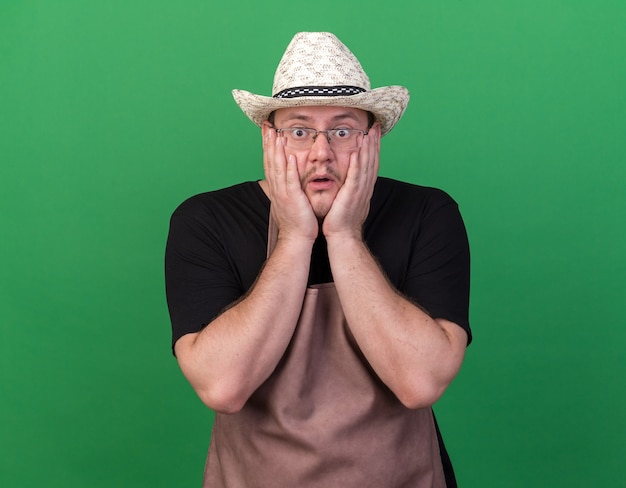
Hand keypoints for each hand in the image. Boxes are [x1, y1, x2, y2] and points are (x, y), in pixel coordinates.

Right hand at [263, 128, 318, 242]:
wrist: (297, 238)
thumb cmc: (297, 220)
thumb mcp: (290, 199)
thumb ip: (288, 185)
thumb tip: (289, 175)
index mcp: (277, 187)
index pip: (270, 162)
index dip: (267, 146)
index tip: (267, 131)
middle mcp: (277, 188)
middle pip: (270, 161)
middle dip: (268, 143)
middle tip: (267, 126)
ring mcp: (284, 193)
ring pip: (278, 168)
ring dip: (276, 151)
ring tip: (275, 135)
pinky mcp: (293, 199)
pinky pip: (290, 181)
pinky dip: (289, 168)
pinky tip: (289, 156)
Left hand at [322, 129, 379, 239]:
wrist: (343, 236)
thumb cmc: (341, 220)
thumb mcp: (348, 200)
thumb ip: (350, 188)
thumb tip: (350, 181)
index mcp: (364, 187)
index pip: (371, 163)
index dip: (374, 147)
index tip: (374, 133)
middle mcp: (365, 187)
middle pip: (372, 160)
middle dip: (374, 143)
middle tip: (375, 126)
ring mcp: (360, 191)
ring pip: (366, 165)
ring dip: (368, 148)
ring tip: (368, 133)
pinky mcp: (351, 195)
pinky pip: (355, 176)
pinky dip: (357, 163)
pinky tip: (357, 151)